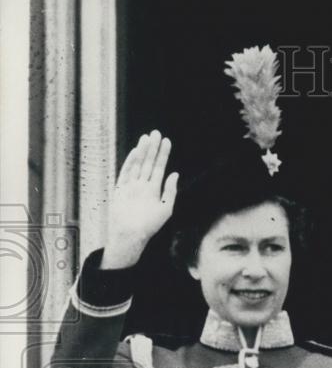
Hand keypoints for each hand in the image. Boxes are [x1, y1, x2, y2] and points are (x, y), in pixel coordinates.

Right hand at [102, 131, 177, 268]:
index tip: (167, 141)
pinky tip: (136, 152)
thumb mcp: (166, 208)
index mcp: (154, 190)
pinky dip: (130, 162)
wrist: (131, 235)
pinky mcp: (120, 189)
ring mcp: (131, 186)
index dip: (163, 154)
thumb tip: (175, 173)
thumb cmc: (149, 226)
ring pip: (138, 164)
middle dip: (153, 148)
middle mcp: (142, 185)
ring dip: (142, 151)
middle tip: (156, 132)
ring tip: (147, 137)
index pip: (159, 168)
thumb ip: (170, 191)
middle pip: (148, 162)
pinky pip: (126, 172)